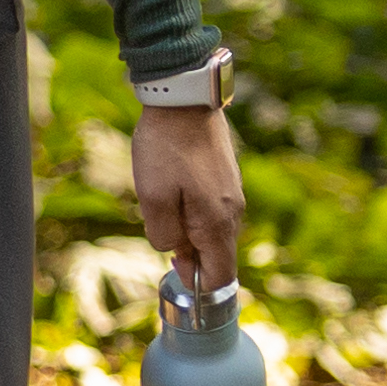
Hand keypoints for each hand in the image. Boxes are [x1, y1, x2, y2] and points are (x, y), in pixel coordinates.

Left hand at [136, 99, 242, 293]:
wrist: (184, 99)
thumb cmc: (165, 148)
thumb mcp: (153, 198)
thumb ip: (164, 235)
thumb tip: (176, 252)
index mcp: (218, 223)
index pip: (220, 276)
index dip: (199, 285)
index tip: (176, 275)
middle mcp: (233, 212)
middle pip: (216, 254)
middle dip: (188, 253)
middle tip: (159, 222)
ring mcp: (232, 193)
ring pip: (211, 230)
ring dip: (186, 228)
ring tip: (162, 198)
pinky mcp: (226, 177)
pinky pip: (210, 209)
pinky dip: (191, 210)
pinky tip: (171, 186)